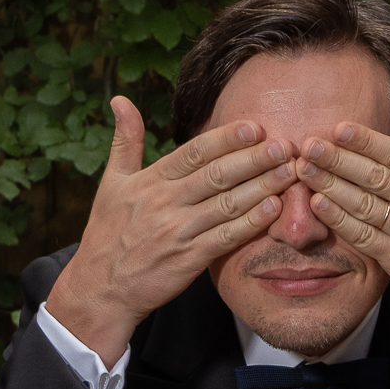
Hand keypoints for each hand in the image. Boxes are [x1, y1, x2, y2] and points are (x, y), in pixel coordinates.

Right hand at [43, 97, 302, 367]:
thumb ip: (124, 140)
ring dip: (261, 187)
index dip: (226, 138)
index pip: (194, 152)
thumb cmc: (107, 232)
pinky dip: (251, 222)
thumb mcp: (111, 182)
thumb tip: (120, 99)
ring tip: (288, 172)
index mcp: (149, 181)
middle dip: (253, 159)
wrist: (101, 288)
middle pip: (217, 175)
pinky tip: (274, 209)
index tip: (255, 126)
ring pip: (227, 204)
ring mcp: (178, 232)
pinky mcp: (189, 259)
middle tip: (284, 145)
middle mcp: (165, 203)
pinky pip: (226, 237)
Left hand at [296, 107, 389, 360]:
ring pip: (365, 205)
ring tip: (305, 169)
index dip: (369, 141)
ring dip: (331, 185)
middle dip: (339, 159)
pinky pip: (364, 236)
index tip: (340, 127)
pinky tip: (318, 204)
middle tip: (309, 144)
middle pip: (377, 177)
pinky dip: (339, 219)